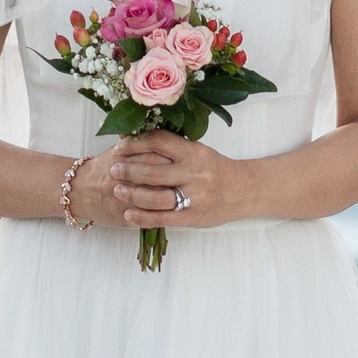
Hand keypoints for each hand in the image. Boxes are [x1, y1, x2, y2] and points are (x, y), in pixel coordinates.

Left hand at [106, 131, 242, 232]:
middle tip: (113, 169)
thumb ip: (170, 147)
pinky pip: (162, 218)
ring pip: (154, 197)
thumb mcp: (196, 151)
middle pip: (152, 171)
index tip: (120, 147)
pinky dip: (142, 217)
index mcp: (193, 152)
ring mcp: (193, 197)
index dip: (135, 143)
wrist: (243, 191)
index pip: (158, 142)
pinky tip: (129, 214)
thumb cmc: (214, 169)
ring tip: (118, 190)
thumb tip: (132, 138)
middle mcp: (193, 173)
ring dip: (131, 194)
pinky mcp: (192, 217)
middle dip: (128, 170)